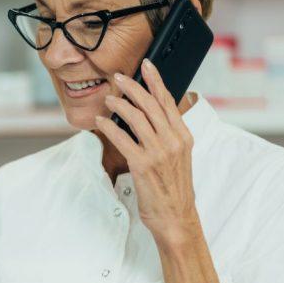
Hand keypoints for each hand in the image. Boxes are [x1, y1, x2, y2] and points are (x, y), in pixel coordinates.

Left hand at [96, 58, 199, 248]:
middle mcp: (173, 141)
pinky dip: (109, 126)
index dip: (156, 80)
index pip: (168, 101)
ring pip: (135, 117)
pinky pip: (122, 138)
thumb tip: (155, 118)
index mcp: (183, 137)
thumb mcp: (180, 158)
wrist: (176, 217)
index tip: (147, 65)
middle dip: (132, 86)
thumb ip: (170, 136)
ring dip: (118, 104)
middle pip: (150, 104)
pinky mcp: (142, 164)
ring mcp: (158, 152)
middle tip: (118, 77)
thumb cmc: (175, 190)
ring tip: (107, 99)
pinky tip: (100, 121)